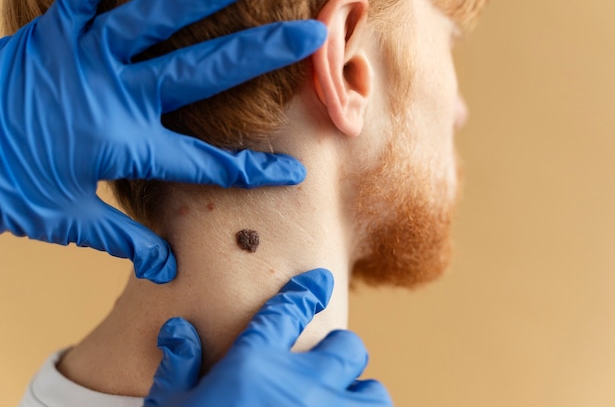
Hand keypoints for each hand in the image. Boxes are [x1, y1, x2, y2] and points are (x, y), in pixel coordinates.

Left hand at [0, 0, 325, 282]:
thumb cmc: (5, 186)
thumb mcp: (66, 220)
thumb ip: (123, 240)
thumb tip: (166, 268)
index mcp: (126, 145)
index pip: (206, 164)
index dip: (253, 169)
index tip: (292, 170)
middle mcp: (117, 95)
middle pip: (202, 72)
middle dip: (260, 56)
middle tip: (308, 37)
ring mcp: (87, 57)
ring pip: (156, 18)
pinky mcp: (57, 32)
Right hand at [145, 269, 392, 406]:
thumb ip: (179, 368)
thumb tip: (179, 330)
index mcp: (254, 364)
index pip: (287, 311)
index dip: (306, 292)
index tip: (320, 282)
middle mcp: (299, 381)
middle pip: (346, 346)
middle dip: (340, 352)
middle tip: (325, 368)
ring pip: (373, 391)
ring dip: (360, 395)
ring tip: (343, 402)